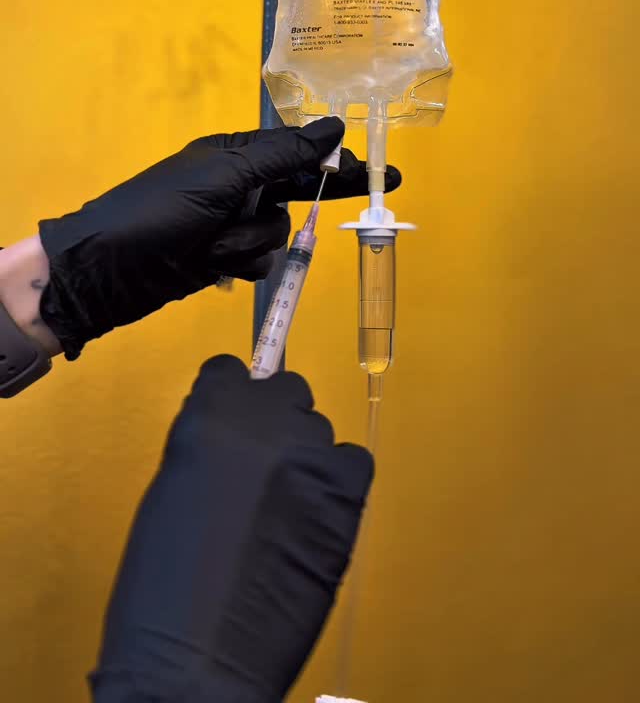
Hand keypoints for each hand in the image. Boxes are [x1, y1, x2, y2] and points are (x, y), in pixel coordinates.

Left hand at [38, 118, 400, 357]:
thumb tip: (334, 126)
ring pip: (276, 233)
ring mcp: (228, 225)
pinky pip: (257, 262)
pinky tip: (213, 266)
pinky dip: (240, 265)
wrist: (106, 270)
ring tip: (214, 244)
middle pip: (295, 191)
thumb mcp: (224, 176)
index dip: (332, 160)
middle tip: (371, 195)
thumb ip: (283, 155)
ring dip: (251, 241)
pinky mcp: (221, 260)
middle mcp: (236, 186)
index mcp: (233, 154)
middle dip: (319, 196)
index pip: (296, 152)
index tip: (370, 168)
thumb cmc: (160, 211)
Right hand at [90, 356, 372, 702]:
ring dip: (305, 459)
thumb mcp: (170, 488)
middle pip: (285, 390)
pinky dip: (338, 485)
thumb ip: (206, 445)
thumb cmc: (165, 588)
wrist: (198, 657)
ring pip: (318, 430)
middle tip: (261, 472)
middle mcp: (265, 419)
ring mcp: (310, 451)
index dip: (232, 399)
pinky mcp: (346, 491)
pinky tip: (313, 520)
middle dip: (274, 423)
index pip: (232, 369)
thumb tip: (234, 438)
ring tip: (283, 512)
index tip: (234, 421)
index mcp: (209, 412)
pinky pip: (352, 462)